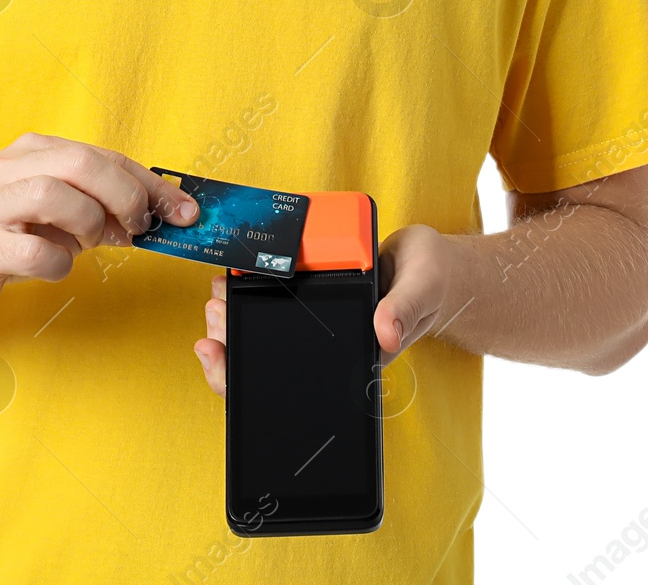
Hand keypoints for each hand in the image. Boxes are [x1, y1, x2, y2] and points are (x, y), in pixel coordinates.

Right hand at [0, 133, 195, 324]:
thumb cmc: (6, 234)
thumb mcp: (56, 211)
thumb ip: (100, 205)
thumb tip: (158, 214)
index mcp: (35, 151)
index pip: (105, 156)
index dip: (151, 183)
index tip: (185, 210)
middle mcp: (11, 169)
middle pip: (81, 163)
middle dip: (125, 196)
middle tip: (140, 227)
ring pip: (54, 195)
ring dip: (88, 224)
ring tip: (88, 244)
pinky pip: (33, 252)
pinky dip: (57, 263)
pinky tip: (54, 266)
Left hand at [192, 225, 453, 396]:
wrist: (436, 265)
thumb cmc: (431, 282)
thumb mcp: (422, 289)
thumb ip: (404, 310)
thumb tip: (385, 332)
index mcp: (349, 356)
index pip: (290, 383)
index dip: (243, 376)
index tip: (213, 352)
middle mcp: (326, 346)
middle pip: (265, 360)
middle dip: (228, 341)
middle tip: (212, 312)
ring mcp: (317, 323)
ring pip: (264, 332)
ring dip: (233, 319)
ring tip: (215, 296)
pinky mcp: (314, 294)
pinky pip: (277, 299)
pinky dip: (252, 290)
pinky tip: (234, 278)